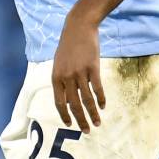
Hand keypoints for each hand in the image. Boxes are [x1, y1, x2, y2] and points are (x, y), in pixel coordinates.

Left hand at [51, 13, 105, 132]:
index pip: (59, 102)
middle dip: (80, 120)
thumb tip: (67, 100)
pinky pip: (97, 88)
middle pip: (73, 104)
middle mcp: (67, 76)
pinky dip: (101, 99)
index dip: (64, 115)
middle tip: (86, 131)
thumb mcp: (59, 63)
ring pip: (86, 99)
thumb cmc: (68, 46)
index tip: (70, 125)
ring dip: (93, 113)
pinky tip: (103, 106)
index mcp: (56, 76)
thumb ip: (62, 80)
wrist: (78, 27)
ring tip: (97, 123)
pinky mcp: (93, 68)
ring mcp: (80, 72)